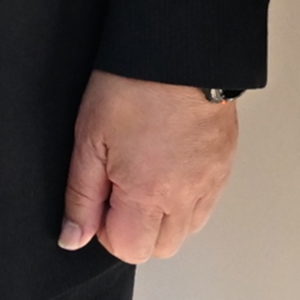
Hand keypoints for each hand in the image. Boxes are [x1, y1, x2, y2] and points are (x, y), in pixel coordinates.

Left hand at [58, 70, 238, 261]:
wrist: (180, 50)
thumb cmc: (133, 86)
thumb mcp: (90, 139)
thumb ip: (81, 196)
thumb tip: (74, 238)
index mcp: (148, 194)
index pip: (129, 249)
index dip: (107, 229)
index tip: (103, 196)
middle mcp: (185, 196)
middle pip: (161, 247)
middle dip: (137, 228)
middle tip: (124, 186)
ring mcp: (210, 182)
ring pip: (187, 230)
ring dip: (165, 216)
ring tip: (149, 175)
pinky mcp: (225, 166)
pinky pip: (207, 204)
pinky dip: (188, 198)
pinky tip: (172, 167)